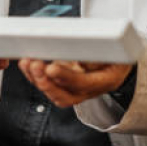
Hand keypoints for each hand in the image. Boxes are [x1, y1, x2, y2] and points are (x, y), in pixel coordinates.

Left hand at [17, 59, 132, 107]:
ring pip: (54, 93)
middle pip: (65, 96)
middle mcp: (90, 90)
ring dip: (36, 79)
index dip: (66, 77)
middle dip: (46, 82)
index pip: (84, 83)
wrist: (120, 61)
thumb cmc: (118, 53)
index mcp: (106, 80)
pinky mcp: (66, 85)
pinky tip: (26, 65)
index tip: (51, 68)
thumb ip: (100, 54)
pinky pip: (49, 86)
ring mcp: (77, 90)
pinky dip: (35, 77)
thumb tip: (81, 61)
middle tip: (34, 65)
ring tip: (26, 63)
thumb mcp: (118, 49)